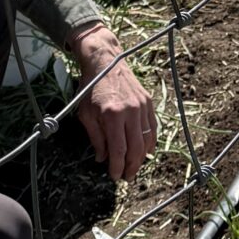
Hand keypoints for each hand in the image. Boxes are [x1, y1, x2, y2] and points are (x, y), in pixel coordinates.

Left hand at [67, 24, 157, 180]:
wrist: (105, 62)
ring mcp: (142, 106)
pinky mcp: (148, 103)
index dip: (117, 166)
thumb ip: (96, 138)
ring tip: (133, 167)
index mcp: (112, 114)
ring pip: (147, 140)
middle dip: (131, 166)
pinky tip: (144, 152)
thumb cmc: (91, 88)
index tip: (114, 176)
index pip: (119, 149)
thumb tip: (103, 159)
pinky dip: (150, 143)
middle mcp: (131, 111)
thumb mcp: (86, 114)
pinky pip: (153, 128)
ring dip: (142, 158)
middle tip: (126, 176)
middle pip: (136, 148)